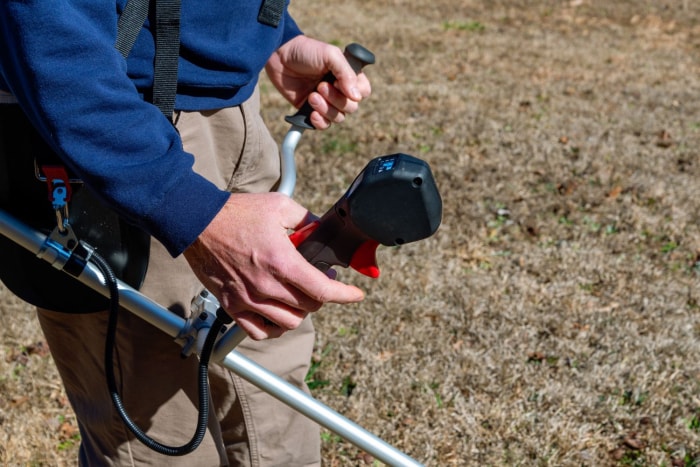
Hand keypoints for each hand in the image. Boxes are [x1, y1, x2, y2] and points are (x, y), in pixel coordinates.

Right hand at [183, 192, 364, 339]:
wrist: (197, 222)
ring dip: (300, 312)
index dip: (345, 295)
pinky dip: (274, 328)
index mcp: (281, 261)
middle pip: (308, 307)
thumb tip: (321, 230)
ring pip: (288, 322)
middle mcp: (266, 285)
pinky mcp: (232, 305)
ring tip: (298, 297)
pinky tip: (277, 314)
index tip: (356, 294)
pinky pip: (259, 331)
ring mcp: (248, 299)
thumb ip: (306, 219)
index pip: (322, 290)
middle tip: (318, 281)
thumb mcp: (279, 206)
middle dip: (321, 296)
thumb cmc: (237, 213)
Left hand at [265, 35, 371, 128]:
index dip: (355, 92)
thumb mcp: (330, 55)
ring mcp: (326, 102)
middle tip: (320, 86)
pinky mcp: (311, 111)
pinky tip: (312, 113)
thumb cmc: (306, 51)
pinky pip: (324, 125)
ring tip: (312, 96)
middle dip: (336, 99)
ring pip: (338, 118)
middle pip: (351, 107)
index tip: (338, 83)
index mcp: (348, 76)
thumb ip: (346, 73)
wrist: (280, 55)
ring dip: (326, 109)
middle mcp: (340, 90)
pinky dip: (320, 122)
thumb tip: (356, 97)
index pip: (363, 92)